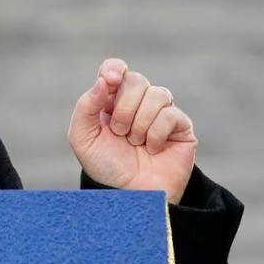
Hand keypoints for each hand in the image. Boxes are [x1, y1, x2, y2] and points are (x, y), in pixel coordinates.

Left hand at [68, 59, 196, 203]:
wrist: (129, 194)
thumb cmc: (105, 166)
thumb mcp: (82, 137)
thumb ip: (86, 107)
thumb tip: (105, 80)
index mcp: (111, 100)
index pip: (115, 68)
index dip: (114, 68)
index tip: (110, 80)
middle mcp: (137, 103)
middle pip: (136, 80)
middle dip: (124, 108)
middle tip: (119, 132)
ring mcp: (161, 113)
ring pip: (157, 93)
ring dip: (139, 122)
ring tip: (135, 143)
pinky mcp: (181, 127)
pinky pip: (171, 114)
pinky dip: (156, 133)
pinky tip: (152, 148)